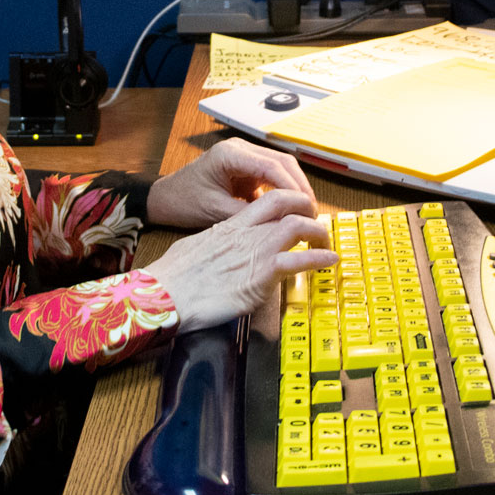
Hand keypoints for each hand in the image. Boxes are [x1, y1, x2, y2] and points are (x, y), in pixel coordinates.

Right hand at [143, 189, 334, 331]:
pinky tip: (330, 262)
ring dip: (319, 233)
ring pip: (298, 226)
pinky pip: (299, 260)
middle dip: (309, 210)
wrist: (165, 294)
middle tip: (318, 225)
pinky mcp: (261, 275)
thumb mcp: (196, 249)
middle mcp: (246, 232)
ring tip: (327, 245)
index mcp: (231, 225)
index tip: (300, 211)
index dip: (291, 201)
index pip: (269, 200)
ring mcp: (256, 251)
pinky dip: (319, 259)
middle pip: (287, 205)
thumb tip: (222, 252)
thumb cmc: (173, 277)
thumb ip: (216, 245)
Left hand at [146, 137, 315, 230]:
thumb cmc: (183, 201)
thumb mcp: (215, 212)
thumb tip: (279, 224)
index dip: (293, 188)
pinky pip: (272, 176)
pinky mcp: (246, 167)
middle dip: (300, 187)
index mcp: (230, 154)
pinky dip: (284, 191)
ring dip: (295, 188)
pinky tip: (291, 209)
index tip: (306, 209)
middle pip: (283, 162)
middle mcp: (240, 149)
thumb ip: (247, 215)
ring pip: (281, 167)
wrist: (165, 198)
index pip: (272, 166)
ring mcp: (244, 156)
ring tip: (306, 212)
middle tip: (313, 211)